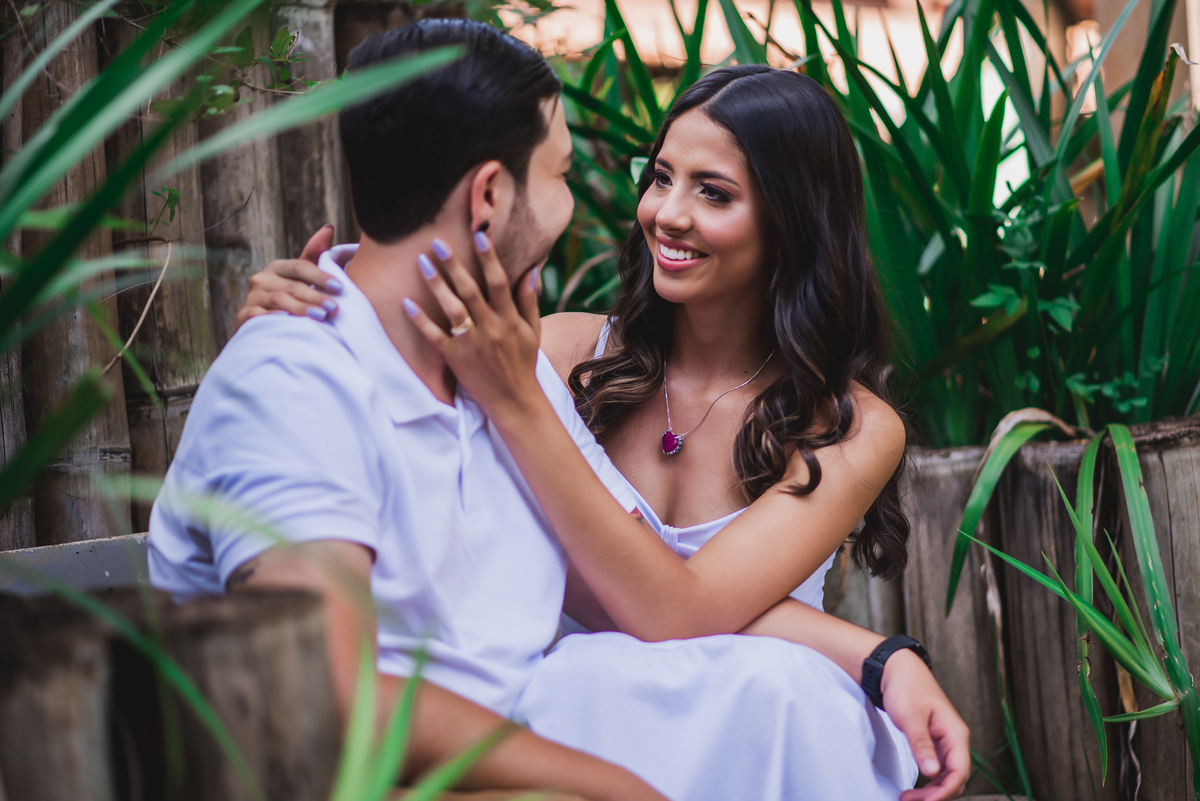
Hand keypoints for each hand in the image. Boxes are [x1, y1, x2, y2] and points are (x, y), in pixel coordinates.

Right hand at [236, 224, 339, 328]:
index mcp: (277, 268)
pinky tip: (290, 322)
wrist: (265, 329)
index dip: (320, 276)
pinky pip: (258, 316)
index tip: (340, 287)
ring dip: (301, 308)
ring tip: (322, 317)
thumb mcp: (302, 278)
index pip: (300, 267)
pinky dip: (274, 318)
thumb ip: (314, 255)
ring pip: (279, 301)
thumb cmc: (290, 300)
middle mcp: (261, 279)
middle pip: (292, 286)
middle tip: (335, 307)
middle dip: (315, 296)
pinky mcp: (243, 316)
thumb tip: (329, 227)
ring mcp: (252, 298)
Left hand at [403, 232, 543, 418]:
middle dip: (454, 265)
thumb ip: (529, 301)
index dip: (489, 259)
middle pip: (470, 290)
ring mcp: (471, 343)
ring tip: (422, 263)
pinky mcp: (455, 358)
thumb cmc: (523, 364)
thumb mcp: (533, 332)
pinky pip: (434, 336)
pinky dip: (420, 320)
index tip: (479, 236)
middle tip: (438, 242)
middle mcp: (490, 328)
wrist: (514, 401)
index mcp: (509, 319)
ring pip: (452, 309)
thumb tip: (530, 271)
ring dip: (436, 285)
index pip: (498, 283)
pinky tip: (406, 303)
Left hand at [881, 650, 969, 799]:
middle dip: (936, 795)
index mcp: (955, 733)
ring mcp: (945, 742)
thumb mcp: (911, 717)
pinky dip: (928, 782)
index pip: (960, 771)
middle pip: (955, 778)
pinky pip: (938, 769)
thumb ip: (921, 745)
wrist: (895, 669)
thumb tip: (932, 773)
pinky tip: (915, 789)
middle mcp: (955, 740)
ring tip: (908, 798)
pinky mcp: (933, 743)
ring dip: (932, 791)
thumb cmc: (906, 687)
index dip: (945, 791)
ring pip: (946, 776)